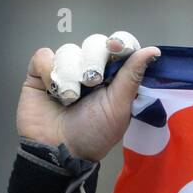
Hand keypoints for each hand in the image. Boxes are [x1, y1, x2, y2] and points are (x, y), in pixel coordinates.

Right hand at [16, 31, 160, 162]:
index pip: (119, 47)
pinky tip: (53, 92)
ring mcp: (65, 70)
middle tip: (92, 84)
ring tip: (71, 98)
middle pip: (94, 44)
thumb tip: (153, 51)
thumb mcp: (119, 107)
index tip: (116, 47)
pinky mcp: (40, 72)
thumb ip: (132, 76)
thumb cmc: (94, 134)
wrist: (60, 150)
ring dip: (71, 75)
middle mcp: (90, 70)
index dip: (119, 42)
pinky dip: (48, 73)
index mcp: (114, 77)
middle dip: (93, 62)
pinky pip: (44, 56)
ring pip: (69, 50)